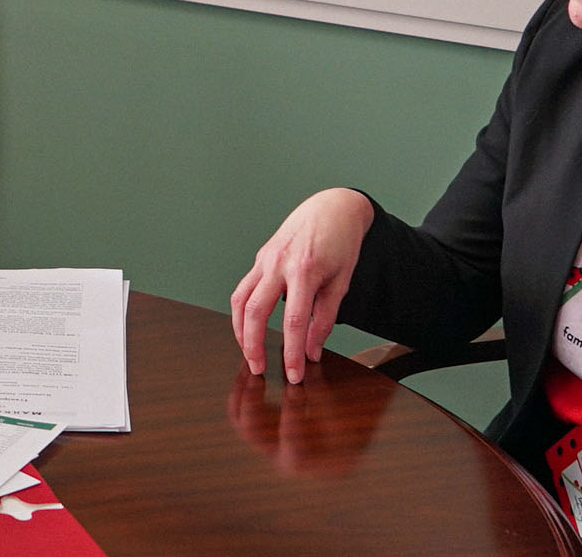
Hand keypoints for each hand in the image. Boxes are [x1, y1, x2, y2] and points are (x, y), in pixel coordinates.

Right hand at [230, 189, 373, 384]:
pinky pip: (244, 288)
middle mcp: (279, 263)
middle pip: (256, 311)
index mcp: (305, 269)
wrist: (333, 207)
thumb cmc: (341, 243)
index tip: (294, 374)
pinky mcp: (260, 257)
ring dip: (240, 330)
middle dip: (253, 345)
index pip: (294, 321)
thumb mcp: (341, 282)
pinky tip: (249, 326)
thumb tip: (312, 351)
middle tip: (258, 370)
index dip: (292, 352)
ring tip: (248, 352)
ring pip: (240, 299)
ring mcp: (266, 258)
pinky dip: (242, 311)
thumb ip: (325, 318)